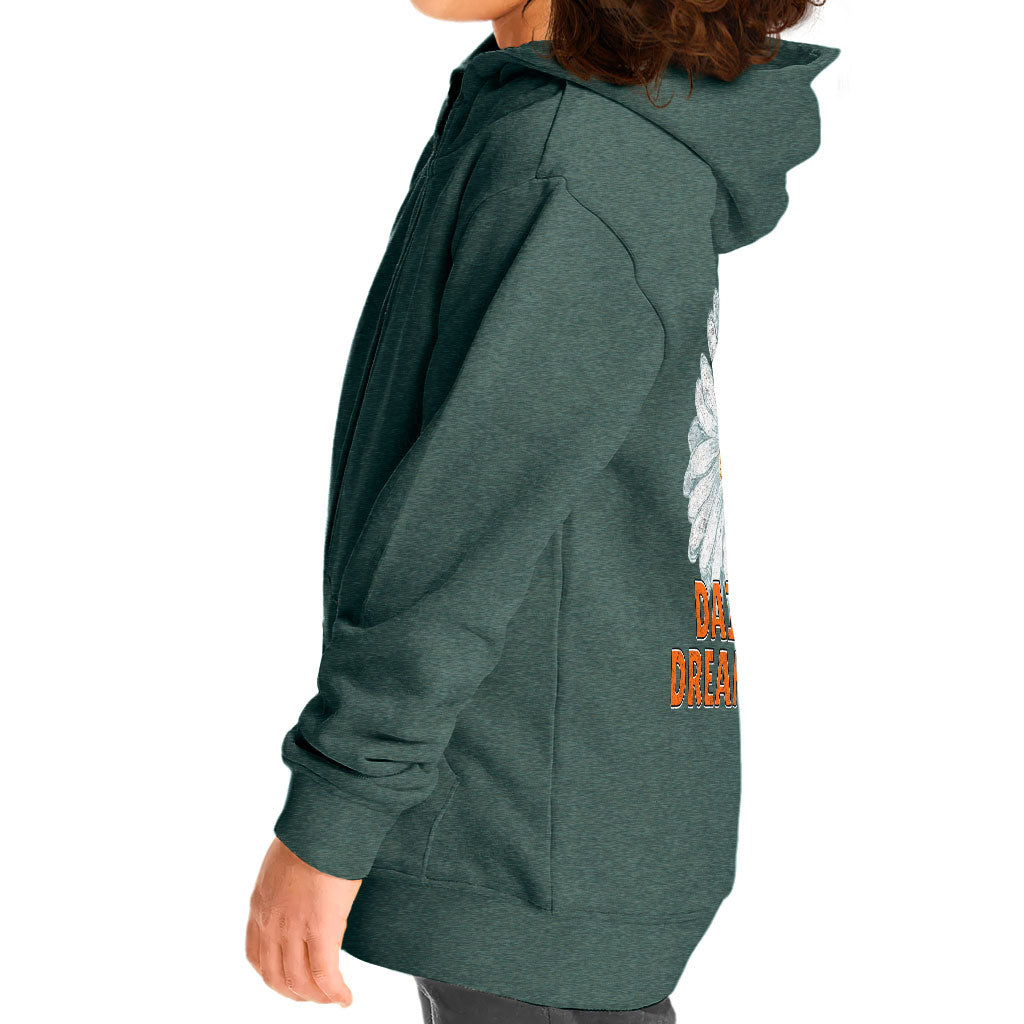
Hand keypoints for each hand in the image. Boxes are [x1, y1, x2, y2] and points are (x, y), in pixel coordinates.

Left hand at [246, 837, 361, 1005]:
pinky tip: (345, 997)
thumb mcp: (282, 860)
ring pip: (301, 981)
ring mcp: (294, 927)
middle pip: (276, 976)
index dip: (273, 975)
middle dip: (295, 992)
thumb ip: (285, 882)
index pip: (257, 956)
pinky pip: (326, 974)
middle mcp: (271, 922)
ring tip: (333, 999)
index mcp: (260, 905)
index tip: (290, 980)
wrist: (323, 821)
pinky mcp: (321, 928)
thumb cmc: (312, 832)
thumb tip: (300, 886)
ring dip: (318, 996)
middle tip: (314, 996)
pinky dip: (335, 992)